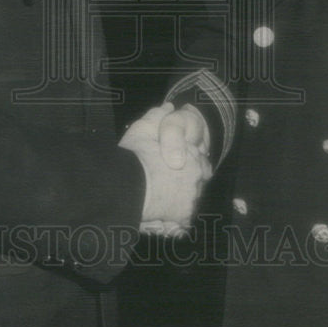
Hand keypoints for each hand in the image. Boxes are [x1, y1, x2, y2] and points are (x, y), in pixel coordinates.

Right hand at [119, 102, 210, 234]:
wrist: (128, 185)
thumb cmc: (136, 155)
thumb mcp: (143, 128)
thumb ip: (157, 115)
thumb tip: (169, 106)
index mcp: (190, 153)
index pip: (199, 158)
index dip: (189, 161)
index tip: (177, 166)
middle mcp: (196, 174)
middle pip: (198, 179)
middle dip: (189, 181)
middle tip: (170, 185)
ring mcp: (192, 196)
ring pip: (192, 199)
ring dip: (183, 200)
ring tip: (165, 201)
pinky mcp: (184, 215)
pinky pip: (184, 220)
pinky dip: (176, 221)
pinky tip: (164, 218)